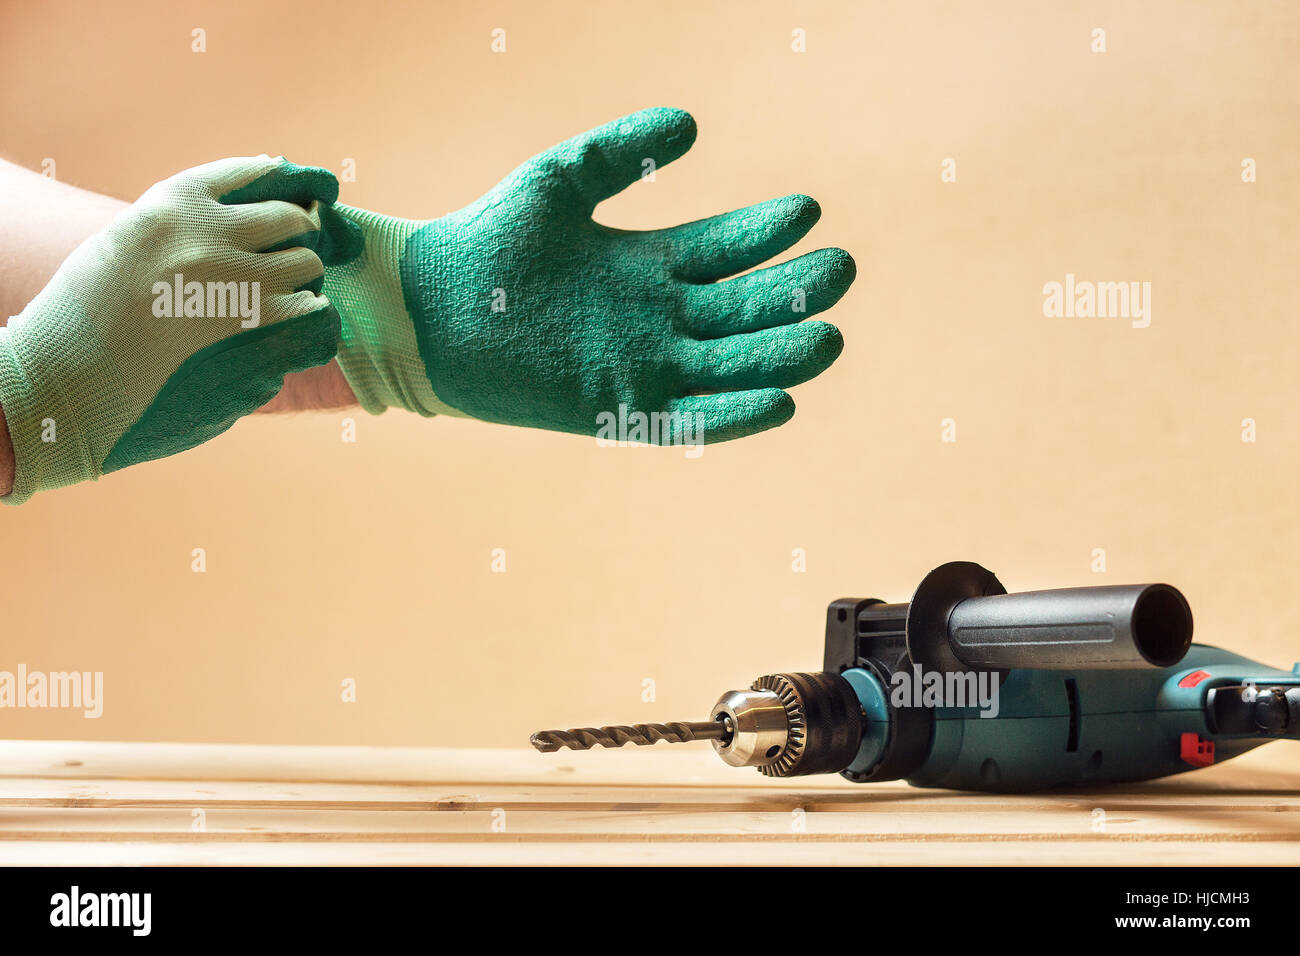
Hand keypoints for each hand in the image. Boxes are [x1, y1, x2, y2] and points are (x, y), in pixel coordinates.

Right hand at [0, 155, 360, 501]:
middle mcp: (211, 232)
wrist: (67, 378)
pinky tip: (289, 333)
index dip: (281, 186)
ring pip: (308, 265)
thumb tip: (246, 221)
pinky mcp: (259, 330)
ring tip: (280, 303)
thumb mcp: (128, 242)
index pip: (254, 172)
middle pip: (291, 219)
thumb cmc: (90, 317)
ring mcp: (239, 279)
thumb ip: (183, 229)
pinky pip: (312, 314)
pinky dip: (309, 322)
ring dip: (302, 282)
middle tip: (283, 263)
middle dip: (294, 239)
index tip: (296, 195)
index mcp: (175, 201)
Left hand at [326, 108, 854, 443]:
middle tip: (841, 269)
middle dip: (792, 293)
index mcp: (648, 266)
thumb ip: (622, 154)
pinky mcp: (616, 406)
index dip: (766, 233)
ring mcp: (639, 365)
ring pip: (728, 365)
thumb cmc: (487, 241)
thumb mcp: (559, 182)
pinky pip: (687, 417)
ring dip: (779, 356)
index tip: (806, 210)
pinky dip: (731, 415)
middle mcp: (654, 319)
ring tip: (830, 338)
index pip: (726, 251)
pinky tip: (780, 403)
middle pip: (742, 310)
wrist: (427, 306)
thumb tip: (692, 124)